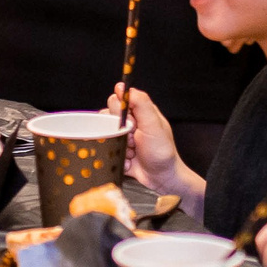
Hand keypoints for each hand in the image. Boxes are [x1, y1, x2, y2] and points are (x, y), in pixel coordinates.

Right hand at [114, 87, 196, 202]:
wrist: (161, 178)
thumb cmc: (162, 152)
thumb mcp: (154, 125)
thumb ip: (141, 103)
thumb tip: (124, 87)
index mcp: (140, 112)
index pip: (119, 99)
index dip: (120, 110)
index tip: (130, 122)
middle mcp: (130, 122)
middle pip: (108, 115)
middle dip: (119, 130)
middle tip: (133, 138)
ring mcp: (122, 136)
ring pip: (104, 132)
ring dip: (117, 144)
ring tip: (131, 150)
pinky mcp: (116, 150)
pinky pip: (105, 148)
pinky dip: (115, 155)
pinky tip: (128, 159)